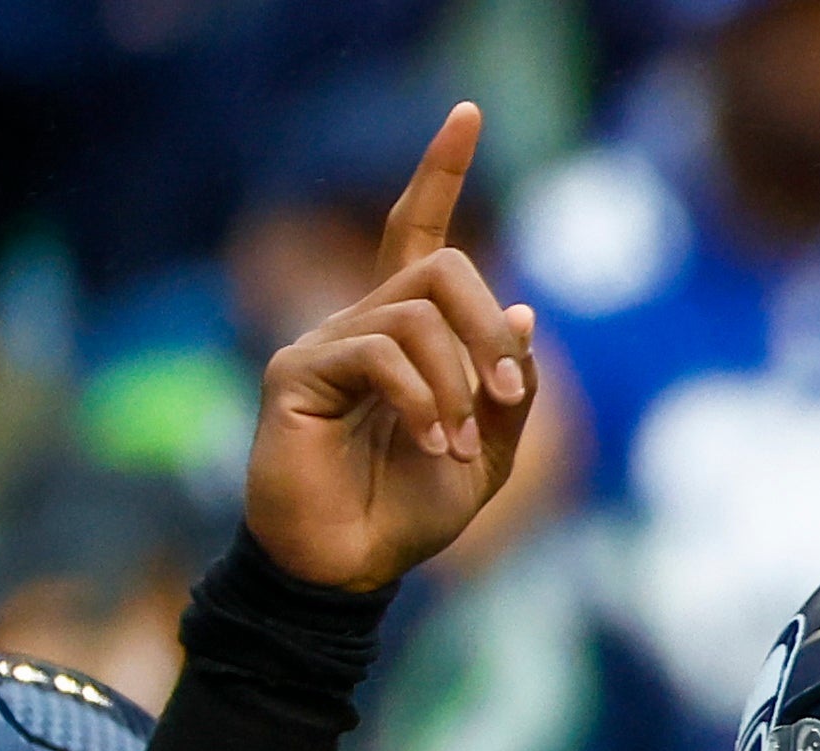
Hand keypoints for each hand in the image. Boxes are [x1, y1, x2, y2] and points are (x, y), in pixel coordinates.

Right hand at [244, 100, 540, 592]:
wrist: (353, 568)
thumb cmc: (409, 512)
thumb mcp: (489, 454)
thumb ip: (509, 390)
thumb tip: (522, 314)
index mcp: (407, 333)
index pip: (418, 231)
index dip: (439, 171)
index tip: (467, 113)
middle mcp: (362, 323)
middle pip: (439, 266)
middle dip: (488, 326)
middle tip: (507, 391)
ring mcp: (324, 342)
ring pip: (415, 311)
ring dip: (459, 382)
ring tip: (459, 446)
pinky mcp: (297, 372)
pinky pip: (380, 353)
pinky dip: (423, 400)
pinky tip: (434, 447)